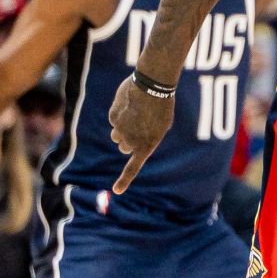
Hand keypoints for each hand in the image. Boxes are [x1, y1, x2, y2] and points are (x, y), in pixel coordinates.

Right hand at [108, 77, 173, 193]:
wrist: (153, 86)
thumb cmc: (163, 105)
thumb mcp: (161, 125)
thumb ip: (146, 136)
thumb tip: (128, 140)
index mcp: (147, 145)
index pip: (133, 167)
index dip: (125, 180)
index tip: (117, 191)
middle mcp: (131, 141)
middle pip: (124, 147)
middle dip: (128, 141)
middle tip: (139, 127)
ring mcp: (119, 130)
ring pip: (116, 136)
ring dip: (123, 130)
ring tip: (136, 115)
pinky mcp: (112, 118)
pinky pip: (114, 121)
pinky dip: (120, 115)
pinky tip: (130, 104)